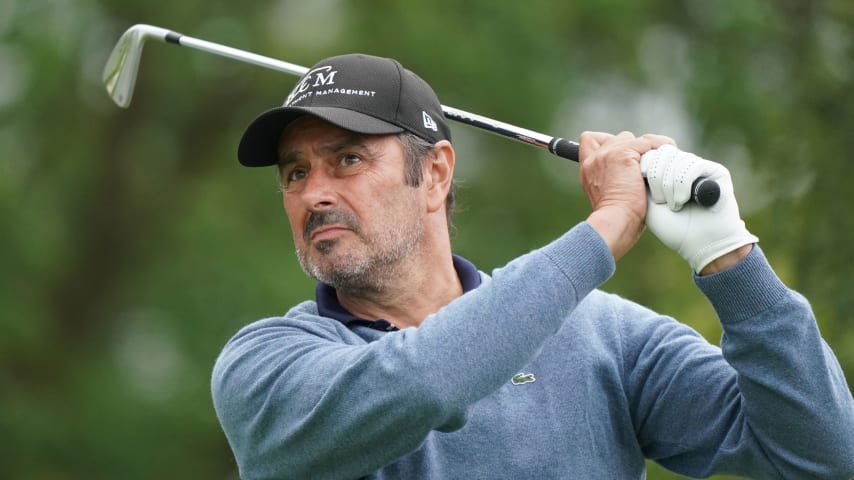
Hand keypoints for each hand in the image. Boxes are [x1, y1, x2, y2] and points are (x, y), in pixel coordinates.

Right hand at [579, 131, 675, 260]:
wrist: (616, 221)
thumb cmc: (617, 219)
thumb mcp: (609, 199)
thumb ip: (615, 183)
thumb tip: (638, 179)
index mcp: (588, 170)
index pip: (590, 141)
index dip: (606, 142)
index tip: (622, 156)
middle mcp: (594, 159)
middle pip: (615, 138)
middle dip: (631, 148)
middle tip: (644, 165)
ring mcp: (607, 154)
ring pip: (631, 138)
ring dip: (645, 148)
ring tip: (656, 163)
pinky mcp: (624, 155)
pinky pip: (647, 142)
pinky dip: (659, 146)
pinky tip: (666, 156)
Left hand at [640, 145, 757, 272]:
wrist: (699, 244)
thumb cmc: (672, 227)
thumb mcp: (647, 200)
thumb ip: (644, 176)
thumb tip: (642, 153)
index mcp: (667, 171)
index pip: (652, 152)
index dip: (646, 166)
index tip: (643, 186)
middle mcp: (684, 166)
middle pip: (663, 153)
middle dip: (656, 177)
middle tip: (660, 201)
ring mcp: (701, 167)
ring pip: (677, 159)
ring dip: (669, 185)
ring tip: (673, 205)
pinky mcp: (717, 172)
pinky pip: (693, 166)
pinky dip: (683, 185)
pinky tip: (682, 201)